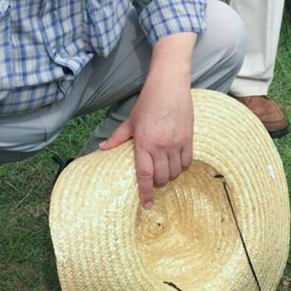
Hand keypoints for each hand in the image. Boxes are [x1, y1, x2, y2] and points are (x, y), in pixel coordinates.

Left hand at [99, 32, 196, 209]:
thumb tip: (102, 149)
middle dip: (158, 184)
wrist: (170, 85)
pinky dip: (183, 167)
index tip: (147, 205)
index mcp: (144, 143)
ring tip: (165, 172)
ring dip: (170, 176)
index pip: (144, 175)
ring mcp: (177, 142)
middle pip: (162, 177)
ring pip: (175, 172)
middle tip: (154, 181)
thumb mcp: (131, 120)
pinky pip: (188, 162)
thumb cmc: (148, 101)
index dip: (145, 193)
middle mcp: (161, 146)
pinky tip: (178, 164)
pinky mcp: (189, 138)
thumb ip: (118, 137)